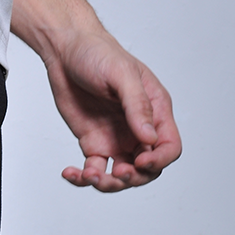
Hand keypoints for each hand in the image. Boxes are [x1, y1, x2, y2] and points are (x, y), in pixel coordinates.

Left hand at [45, 29, 181, 192]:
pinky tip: (71, 173)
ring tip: (89, 175)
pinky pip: (93, 170)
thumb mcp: (122, 75)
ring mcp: (116, 139)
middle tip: (115, 173)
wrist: (65, 51)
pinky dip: (83, 178)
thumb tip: (149, 138)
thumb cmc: (98, 54)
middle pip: (147, 170)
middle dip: (133, 178)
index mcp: (155, 111)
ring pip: (120, 176)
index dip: (159, 161)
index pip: (169, 147)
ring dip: (107, 183)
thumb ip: (137, 106)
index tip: (139, 161)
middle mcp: (138, 129)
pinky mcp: (93, 143)